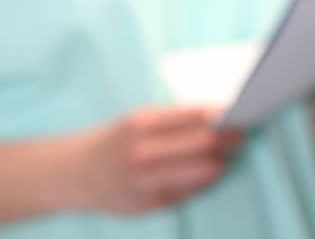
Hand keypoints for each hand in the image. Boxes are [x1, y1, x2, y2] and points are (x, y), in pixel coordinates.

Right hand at [70, 105, 244, 214]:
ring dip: (221, 161)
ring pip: (201, 171)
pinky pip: (188, 191)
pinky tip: (209, 172)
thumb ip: (174, 121)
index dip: (224, 116)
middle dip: (228, 138)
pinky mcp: (148, 204)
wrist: (72, 174)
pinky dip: (203, 180)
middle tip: (242, 133)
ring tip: (228, 154)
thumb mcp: (138, 121)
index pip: (196, 116)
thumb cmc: (114, 141)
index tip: (242, 111)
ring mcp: (145, 181)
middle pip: (203, 144)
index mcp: (141, 124)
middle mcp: (142, 152)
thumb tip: (218, 118)